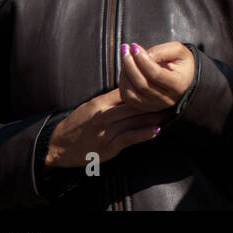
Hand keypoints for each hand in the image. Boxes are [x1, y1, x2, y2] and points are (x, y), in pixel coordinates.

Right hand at [44, 89, 166, 168]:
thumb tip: (134, 90)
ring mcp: (106, 132)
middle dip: (154, 102)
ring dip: (154, 117)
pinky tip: (157, 131)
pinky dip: (143, 134)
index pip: (126, 91)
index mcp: (100, 103)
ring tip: (170, 113)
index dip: (145, 88)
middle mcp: (103, 116)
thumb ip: (112, 99)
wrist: (59, 145)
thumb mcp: (92, 106)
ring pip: (134, 121)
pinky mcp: (108, 147)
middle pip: (133, 105)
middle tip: (173, 98)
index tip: (160, 85)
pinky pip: (129, 138)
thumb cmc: (79, 123)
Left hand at [118, 41, 196, 111]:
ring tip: (126, 58)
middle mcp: (167, 99)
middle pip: (142, 84)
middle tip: (125, 49)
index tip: (134, 47)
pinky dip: (123, 83)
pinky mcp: (145, 107)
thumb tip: (141, 54)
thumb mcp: (178, 51)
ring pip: (132, 93)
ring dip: (124, 74)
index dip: (142, 60)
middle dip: (130, 65)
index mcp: (179, 85)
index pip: (156, 74)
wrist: (185, 79)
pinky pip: (128, 98)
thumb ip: (162, 51)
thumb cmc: (181, 63)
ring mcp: (155, 106)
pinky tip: (125, 70)